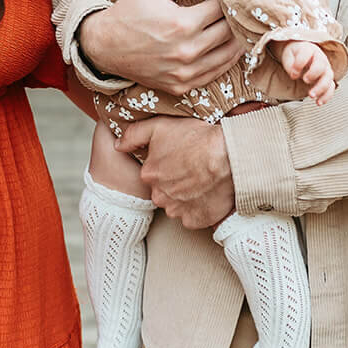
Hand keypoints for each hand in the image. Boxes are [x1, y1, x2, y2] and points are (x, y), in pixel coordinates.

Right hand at [79, 0, 246, 92]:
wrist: (104, 47)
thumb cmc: (129, 12)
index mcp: (182, 24)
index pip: (222, 9)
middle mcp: (187, 51)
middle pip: (229, 33)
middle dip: (235, 19)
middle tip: (237, 10)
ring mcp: (185, 72)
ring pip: (228, 56)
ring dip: (237, 41)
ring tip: (238, 27)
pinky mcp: (182, 86)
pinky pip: (214, 74)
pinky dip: (225, 61)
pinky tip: (227, 48)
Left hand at [115, 117, 234, 228]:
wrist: (229, 156)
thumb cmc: (197, 139)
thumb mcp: (160, 126)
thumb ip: (134, 134)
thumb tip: (118, 145)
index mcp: (149, 175)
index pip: (152, 174)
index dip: (167, 165)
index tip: (180, 158)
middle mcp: (159, 196)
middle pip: (164, 191)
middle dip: (175, 183)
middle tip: (192, 169)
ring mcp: (177, 211)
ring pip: (177, 205)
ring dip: (186, 197)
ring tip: (203, 181)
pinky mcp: (194, 220)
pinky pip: (193, 216)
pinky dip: (199, 209)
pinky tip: (208, 194)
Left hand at [277, 40, 335, 105]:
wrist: (301, 54)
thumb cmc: (294, 55)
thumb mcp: (288, 55)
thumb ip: (290, 64)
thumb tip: (295, 75)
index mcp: (309, 49)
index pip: (307, 53)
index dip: (300, 63)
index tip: (293, 72)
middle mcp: (320, 58)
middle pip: (321, 65)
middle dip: (314, 74)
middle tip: (305, 80)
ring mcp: (325, 69)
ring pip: (328, 78)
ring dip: (321, 88)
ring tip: (311, 95)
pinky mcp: (327, 79)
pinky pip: (331, 88)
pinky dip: (326, 96)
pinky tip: (319, 102)